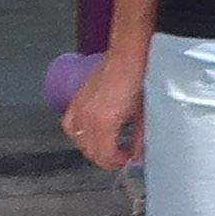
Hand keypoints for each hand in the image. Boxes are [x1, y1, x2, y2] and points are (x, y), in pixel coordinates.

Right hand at [62, 49, 147, 169]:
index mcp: (104, 122)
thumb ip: (139, 138)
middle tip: (122, 157)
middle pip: (90, 150)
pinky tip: (91, 133)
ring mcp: (78, 108)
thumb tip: (138, 155)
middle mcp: (86, 117)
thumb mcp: (145, 113)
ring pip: (78, 140)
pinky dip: (78, 133)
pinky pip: (69, 125)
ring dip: (92, 147)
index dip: (117, 162)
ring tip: (109, 147)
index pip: (104, 155)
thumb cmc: (141, 78)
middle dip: (106, 158)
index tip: (129, 161)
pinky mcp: (76, 99)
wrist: (130, 53)